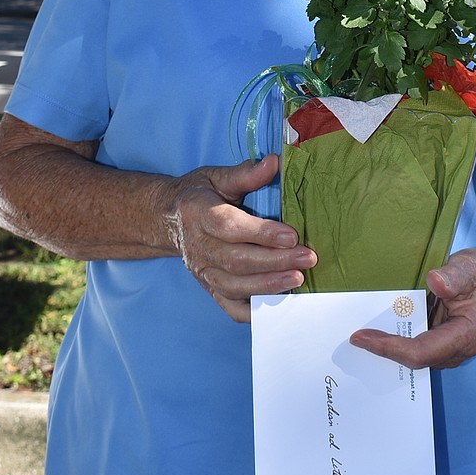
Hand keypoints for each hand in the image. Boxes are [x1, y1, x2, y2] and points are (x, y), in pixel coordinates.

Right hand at [165, 154, 315, 321]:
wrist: (169, 219)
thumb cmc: (199, 194)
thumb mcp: (218, 177)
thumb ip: (246, 174)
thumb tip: (274, 163)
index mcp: (198, 213)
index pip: (230, 227)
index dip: (261, 233)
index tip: (291, 235)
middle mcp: (197, 246)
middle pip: (236, 260)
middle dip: (275, 262)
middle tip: (307, 258)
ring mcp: (201, 271)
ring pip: (234, 285)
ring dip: (268, 285)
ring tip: (298, 279)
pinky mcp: (208, 288)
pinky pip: (229, 306)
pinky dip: (253, 311)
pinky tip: (278, 303)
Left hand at [349, 249, 475, 369]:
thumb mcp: (468, 268)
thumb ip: (453, 276)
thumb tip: (435, 281)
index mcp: (464, 336)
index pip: (421, 351)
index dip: (390, 348)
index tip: (362, 337)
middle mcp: (455, 351)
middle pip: (414, 360)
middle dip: (383, 352)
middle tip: (352, 339)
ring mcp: (447, 350)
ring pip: (412, 359)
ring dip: (386, 350)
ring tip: (357, 338)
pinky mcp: (438, 344)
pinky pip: (413, 349)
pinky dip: (393, 343)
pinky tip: (374, 333)